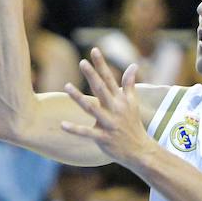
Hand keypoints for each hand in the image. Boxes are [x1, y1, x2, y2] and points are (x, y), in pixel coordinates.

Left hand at [62, 48, 153, 168]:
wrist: (139, 150)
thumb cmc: (133, 124)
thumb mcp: (133, 103)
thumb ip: (130, 83)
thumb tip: (133, 65)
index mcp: (120, 100)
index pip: (109, 78)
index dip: (101, 64)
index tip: (94, 50)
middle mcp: (114, 109)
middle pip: (101, 89)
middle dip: (92, 75)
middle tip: (82, 62)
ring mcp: (109, 123)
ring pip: (92, 108)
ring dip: (79, 97)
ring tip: (66, 86)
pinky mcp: (103, 137)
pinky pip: (87, 133)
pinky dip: (75, 129)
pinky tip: (62, 124)